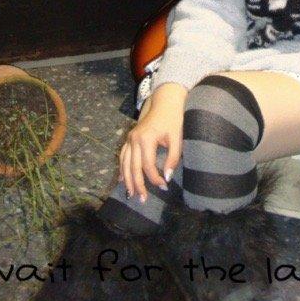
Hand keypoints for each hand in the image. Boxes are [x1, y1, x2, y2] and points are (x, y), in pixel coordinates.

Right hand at [119, 83, 187, 202]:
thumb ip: (173, 158)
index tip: (163, 187)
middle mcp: (134, 139)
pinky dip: (122, 168)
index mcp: (146, 138)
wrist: (165, 101)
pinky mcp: (129, 138)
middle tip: (142, 200)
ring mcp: (130, 138)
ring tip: (130, 194)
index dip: (154, 178)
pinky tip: (122, 179)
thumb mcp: (177, 138)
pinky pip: (123, 156)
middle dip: (138, 184)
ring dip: (127, 180)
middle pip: (133, 167)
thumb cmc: (173, 119)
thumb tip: (167, 177)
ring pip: (125, 163)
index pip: (147, 165)